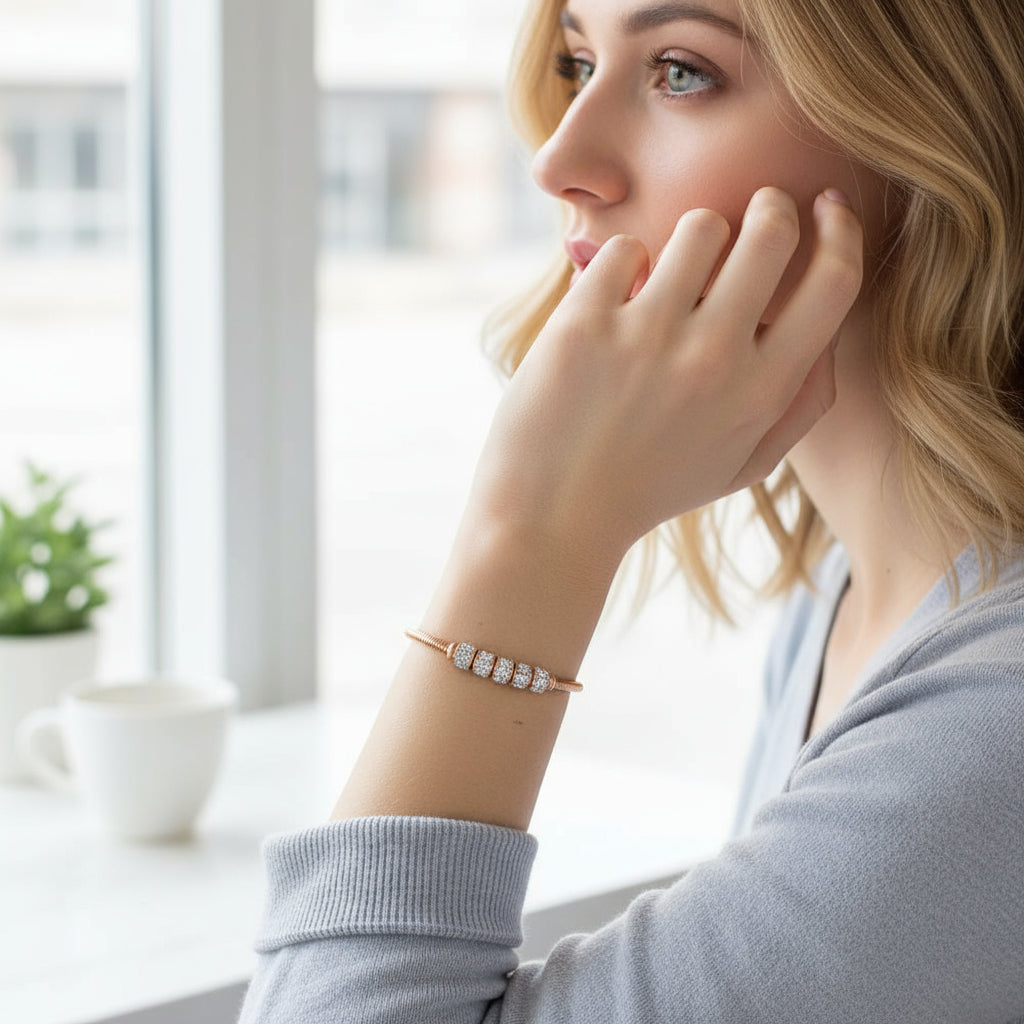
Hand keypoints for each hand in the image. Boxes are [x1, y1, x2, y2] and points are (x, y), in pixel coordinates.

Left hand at [465, 186, 862, 568]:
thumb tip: (830, 336)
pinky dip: (618, 267)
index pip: (835, 282)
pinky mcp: (584, 324)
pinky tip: (609, 305)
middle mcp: (714, 358)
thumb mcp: (742, 467)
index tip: (828, 206)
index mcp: (763, 393)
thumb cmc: (650, 490)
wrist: (553, 521)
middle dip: (770, 207)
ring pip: (699, 227)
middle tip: (754, 211)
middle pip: (772, 231)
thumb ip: (798, 405)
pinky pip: (622, 250)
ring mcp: (648, 336)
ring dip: (692, 236)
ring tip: (670, 270)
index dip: (841, 231)